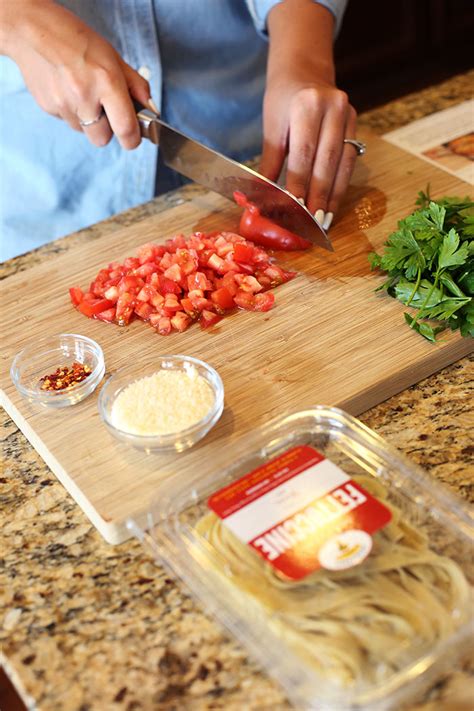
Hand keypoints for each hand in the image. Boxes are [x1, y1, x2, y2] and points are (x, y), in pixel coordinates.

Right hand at [1, 0, 152, 148]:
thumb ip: (135, 85)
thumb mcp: (113, 57)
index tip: (133, 138)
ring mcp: (64, 105)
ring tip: (82, 92)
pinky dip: (72, 111)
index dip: (132, 140)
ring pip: (84, 131)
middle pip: (102, 139)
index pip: (126, 129)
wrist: (32, 31)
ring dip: (88, 119)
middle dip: (107, 130)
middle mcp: (85, 97)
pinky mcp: (49, 108)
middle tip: (105, 110)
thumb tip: (150, 109)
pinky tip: (67, 90)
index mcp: (107, 82)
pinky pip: (68, 121)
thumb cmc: (75, 40)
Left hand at [260, 79, 356, 229]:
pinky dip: (340, 185)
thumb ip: (270, 164)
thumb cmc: (282, 101)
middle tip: (312, 225)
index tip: (296, 212)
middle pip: (326, 163)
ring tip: (324, 222)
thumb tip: (262, 200)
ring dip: (333, 197)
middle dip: (319, 197)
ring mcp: (348, 115)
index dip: (300, 186)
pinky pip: (349, 161)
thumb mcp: (272, 128)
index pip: (303, 155)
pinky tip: (333, 204)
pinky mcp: (355, 124)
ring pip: (342, 165)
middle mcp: (332, 108)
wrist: (305, 70)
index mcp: (307, 105)